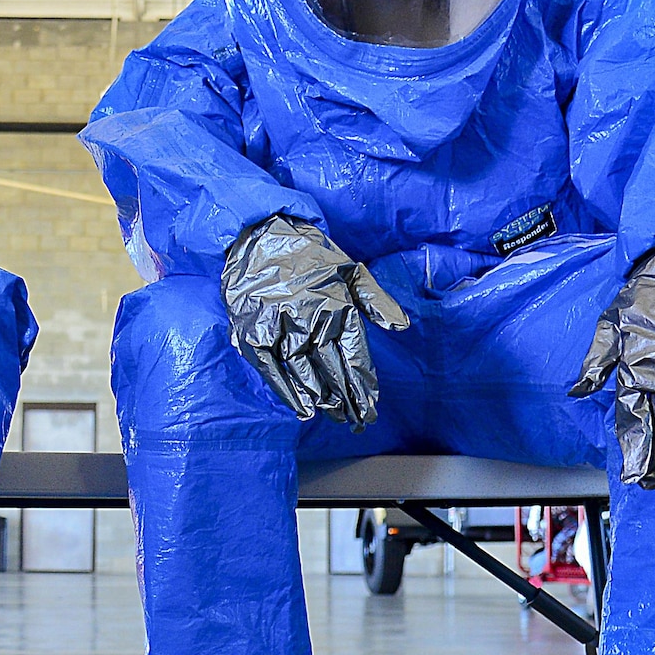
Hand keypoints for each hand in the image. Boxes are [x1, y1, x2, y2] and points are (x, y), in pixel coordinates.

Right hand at [221, 215, 407, 428]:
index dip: (363, 383)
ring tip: (336, 416)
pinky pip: (272, 368)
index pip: (354, 353)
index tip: (372, 405)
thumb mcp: (350, 268)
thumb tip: (401, 326)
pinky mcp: (253, 330)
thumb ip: (376, 299)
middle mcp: (309, 316)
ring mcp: (279, 324)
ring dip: (321, 398)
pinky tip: (303, 409)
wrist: (259, 233)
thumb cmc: (308, 252)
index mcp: (337, 303)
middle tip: (358, 422)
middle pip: (332, 368)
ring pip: (304, 371)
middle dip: (347, 399)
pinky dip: (287, 391)